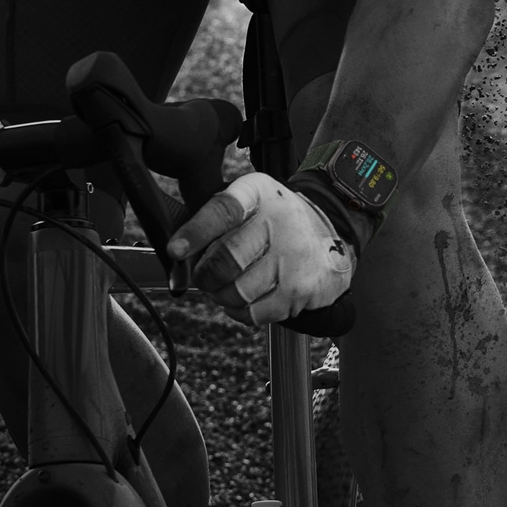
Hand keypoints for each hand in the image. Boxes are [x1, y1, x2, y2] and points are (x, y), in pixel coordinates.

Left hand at [165, 172, 354, 325]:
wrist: (331, 233)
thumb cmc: (274, 220)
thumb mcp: (248, 201)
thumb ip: (211, 219)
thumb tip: (175, 254)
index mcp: (258, 193)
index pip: (223, 211)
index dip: (196, 232)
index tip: (176, 250)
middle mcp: (279, 220)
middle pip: (226, 260)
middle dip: (204, 275)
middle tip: (205, 275)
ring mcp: (293, 257)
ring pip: (236, 292)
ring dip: (221, 295)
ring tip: (228, 284)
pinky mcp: (301, 289)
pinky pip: (253, 313)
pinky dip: (240, 311)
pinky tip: (247, 296)